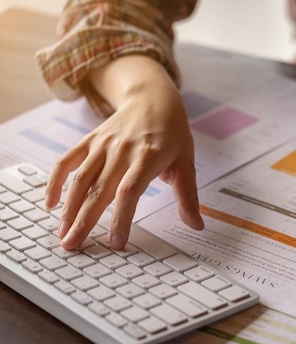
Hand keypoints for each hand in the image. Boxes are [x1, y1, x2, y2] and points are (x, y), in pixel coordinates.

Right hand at [45, 55, 203, 249]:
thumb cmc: (172, 133)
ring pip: (80, 179)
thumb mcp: (186, 162)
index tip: (116, 243)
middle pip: (99, 190)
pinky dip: (55, 181)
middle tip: (73, 246)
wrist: (153, 97)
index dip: (121, 218)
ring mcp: (102, 144)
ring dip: (68, 208)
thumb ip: (188, 195)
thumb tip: (196, 225)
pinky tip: (51, 204)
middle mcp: (122, 150)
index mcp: (148, 157)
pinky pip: (67, 161)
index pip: (129, 192)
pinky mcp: (89, 140)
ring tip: (63, 234)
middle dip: (84, 221)